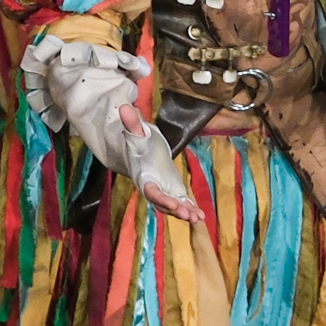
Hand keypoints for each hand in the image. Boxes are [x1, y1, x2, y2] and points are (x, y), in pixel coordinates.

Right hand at [119, 103, 203, 223]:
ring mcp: (164, 192)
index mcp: (143, 177)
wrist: (142, 152)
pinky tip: (201, 216)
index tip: (172, 204)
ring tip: (198, 218)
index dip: (161, 198)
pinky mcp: (173, 192)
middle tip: (188, 214)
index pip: (151, 190)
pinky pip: (181, 203)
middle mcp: (153, 189)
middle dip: (174, 209)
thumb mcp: (137, 133)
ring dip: (184, 212)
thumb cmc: (139, 143)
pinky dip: (190, 209)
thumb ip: (132, 124)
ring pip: (173, 206)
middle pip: (162, 203)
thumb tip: (125, 107)